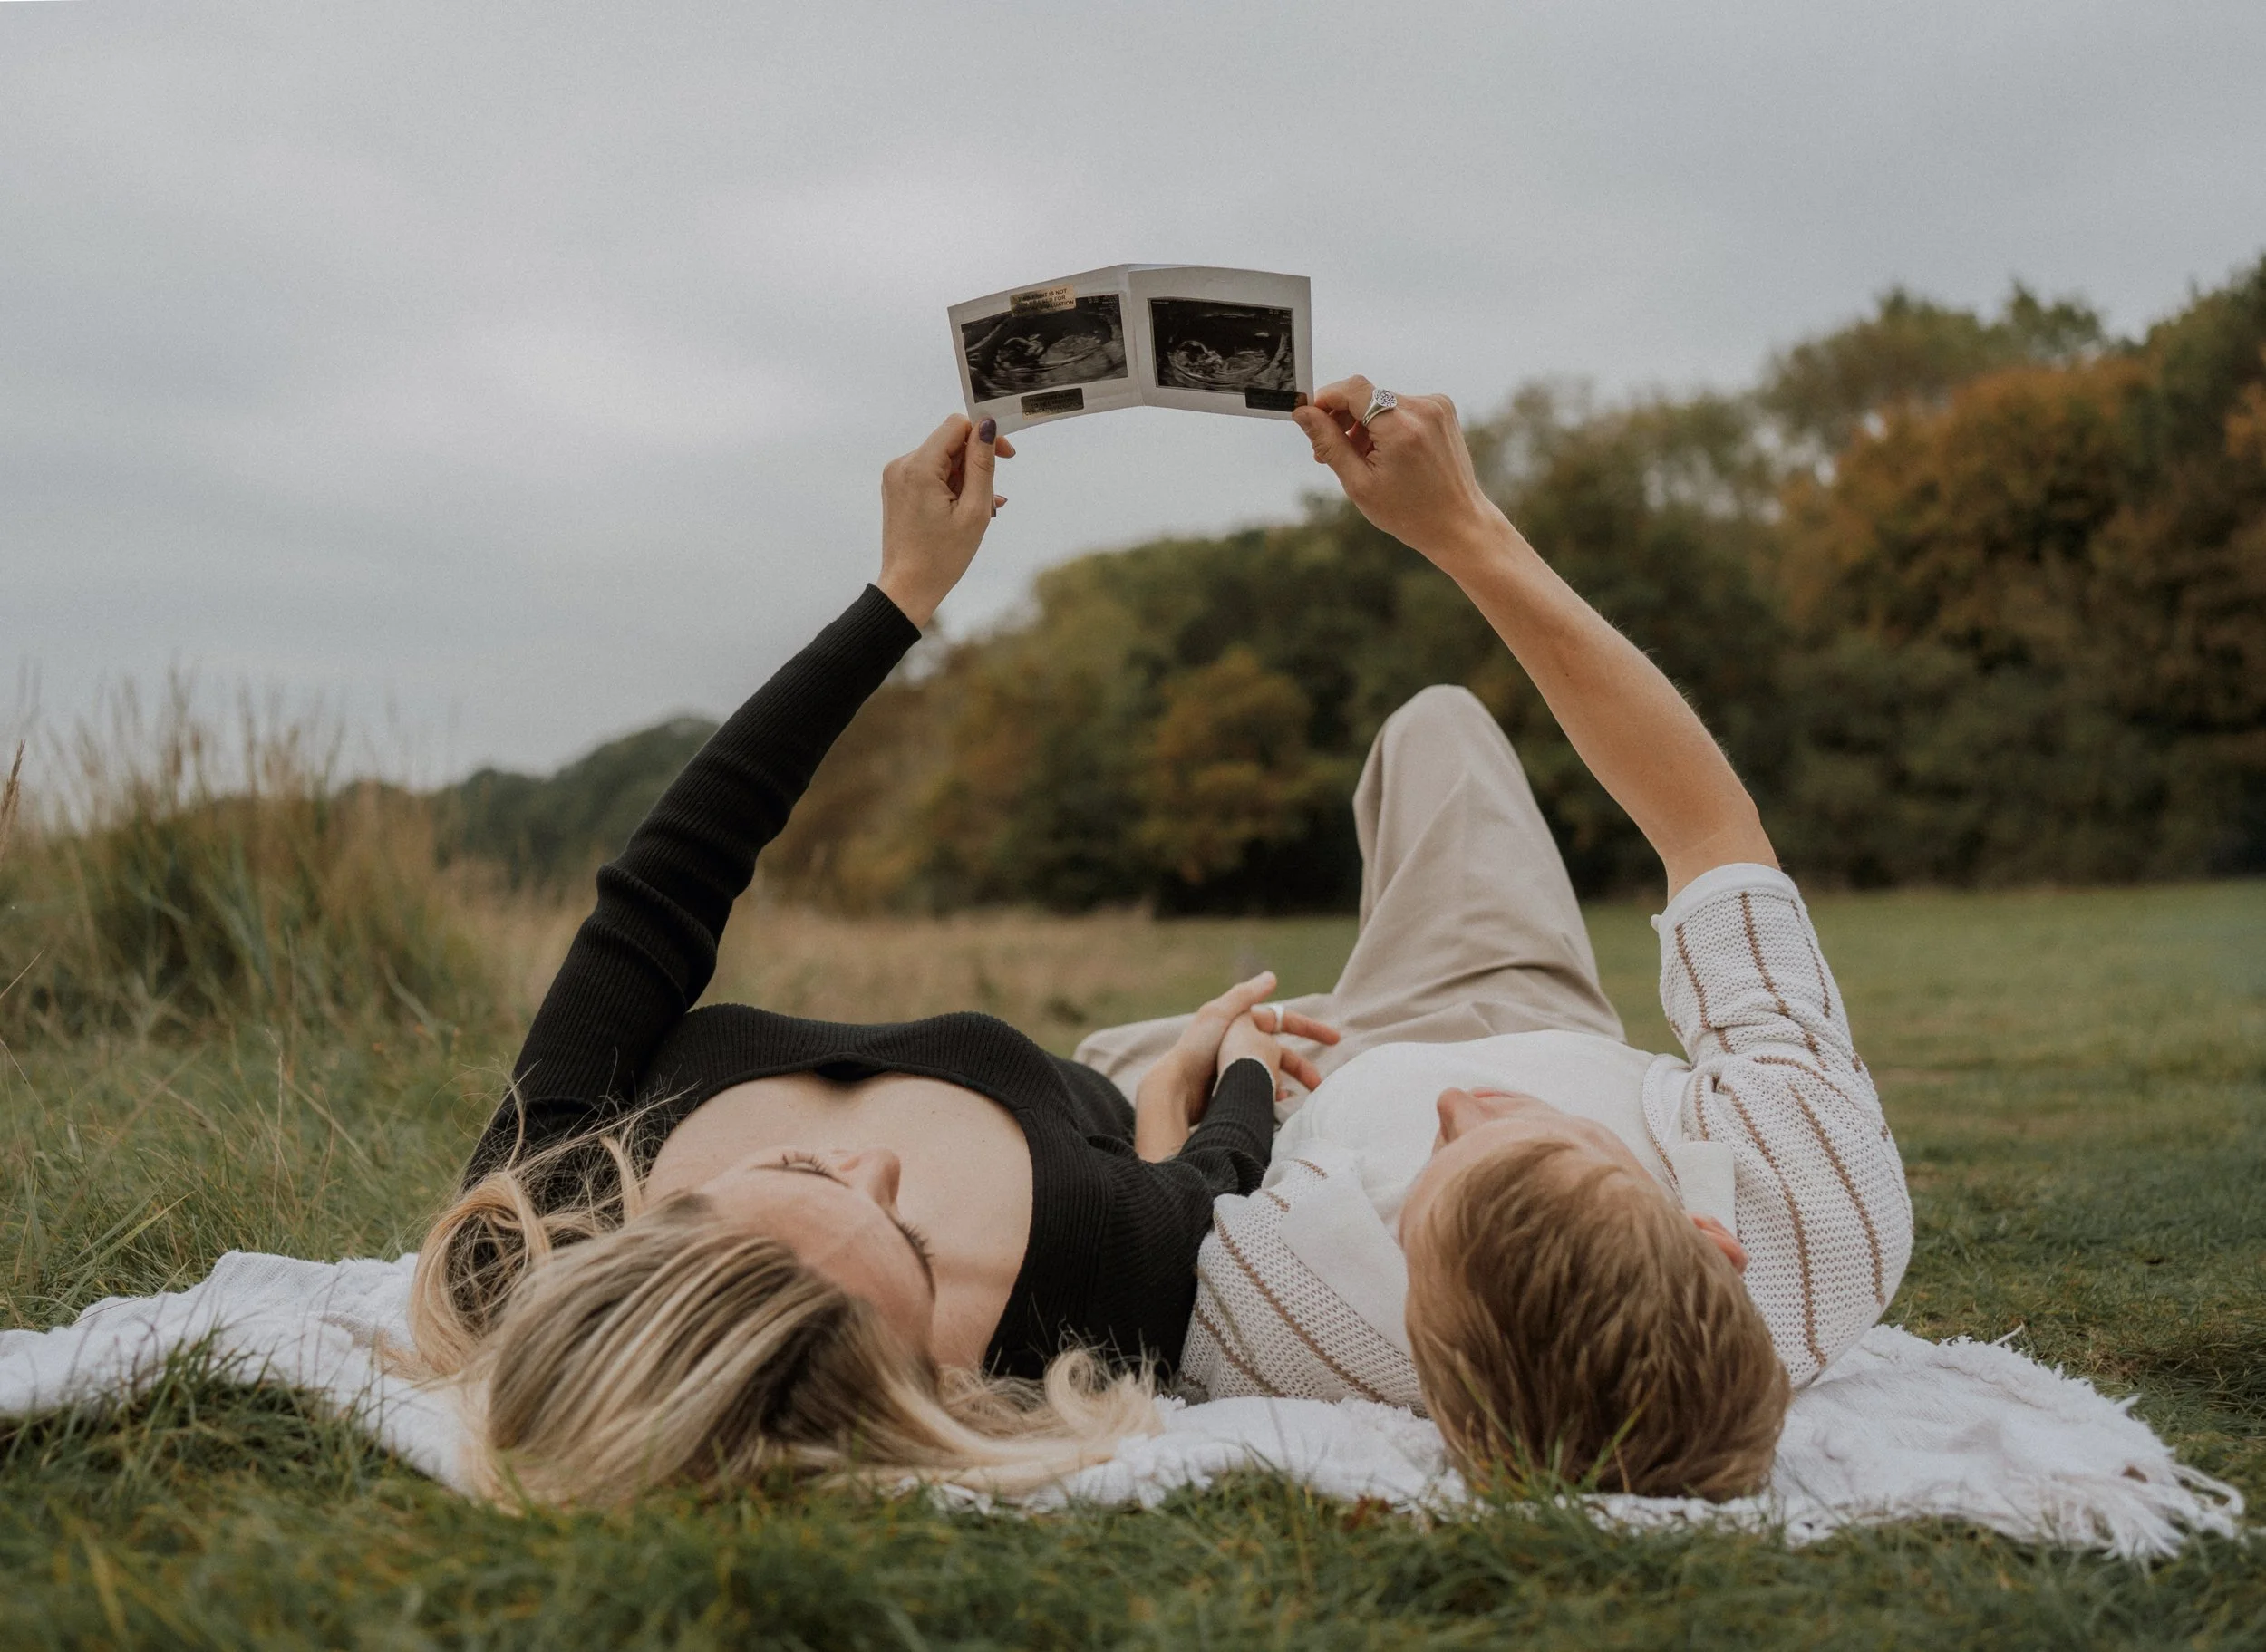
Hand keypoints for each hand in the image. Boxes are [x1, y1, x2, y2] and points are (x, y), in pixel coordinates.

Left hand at [877, 414, 1016, 626]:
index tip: (1006, 456)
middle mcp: (902, 465)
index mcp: (918, 468)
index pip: (957, 425)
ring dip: (966, 478)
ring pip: (943, 459)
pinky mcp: (898, 487)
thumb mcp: (974, 511)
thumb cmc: (942, 557)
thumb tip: (988, 427)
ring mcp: (897, 476)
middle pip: (950, 442)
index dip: (984, 435)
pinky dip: (952, 486)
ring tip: (978, 511)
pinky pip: (931, 473)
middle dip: (976, 464)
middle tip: (991, 497)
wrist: (908, 588)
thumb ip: (982, 465)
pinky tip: (964, 510)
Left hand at [1132, 971, 1339, 1159]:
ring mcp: (1237, 1067)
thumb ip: (1245, 995)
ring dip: (1289, 1083)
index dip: (1309, 1029)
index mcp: (1241, 1023)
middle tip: (1319, 1083)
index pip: (1282, 1021)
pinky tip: (1277, 1103)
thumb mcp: (1219, 1014)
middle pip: (1282, 1053)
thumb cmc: (1196, 1049)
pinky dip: (1272, 1095)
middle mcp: (1241, 1043)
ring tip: (1300, 1097)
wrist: (1174, 1087)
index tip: (1335, 1039)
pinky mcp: (1233, 1089)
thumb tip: (1272, 976)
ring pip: (1274, 1074)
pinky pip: (1261, 1091)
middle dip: (1303, 1066)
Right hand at [1290, 376, 1505, 569]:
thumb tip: (1302, 413)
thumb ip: (1328, 443)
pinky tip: (1385, 453)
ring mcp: (1436, 405)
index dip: (1326, 398)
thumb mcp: (1359, 483)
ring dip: (1363, 423)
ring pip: (1382, 400)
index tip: (1311, 418)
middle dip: (1343, 418)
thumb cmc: (1407, 512)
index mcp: (1401, 429)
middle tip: (1328, 451)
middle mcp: (1422, 409)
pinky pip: (1400, 405)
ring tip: (1359, 458)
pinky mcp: (1442, 408)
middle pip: (1366, 394)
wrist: (1457, 523)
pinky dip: (1385, 423)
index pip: (1353, 389)